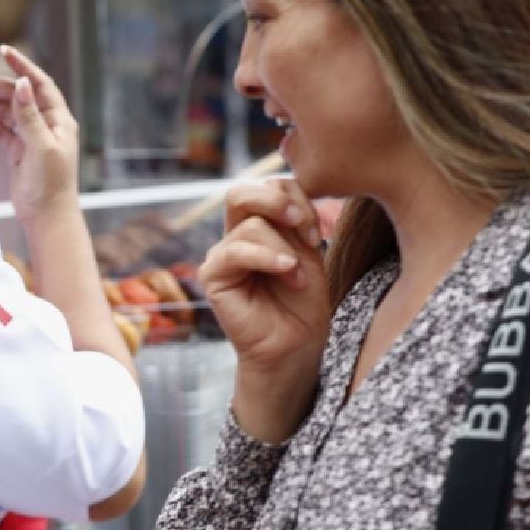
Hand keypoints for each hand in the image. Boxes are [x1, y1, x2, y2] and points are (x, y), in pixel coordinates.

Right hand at [0, 46, 79, 222]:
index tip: (5, 51)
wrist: (46, 218)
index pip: (40, 84)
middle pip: (19, 97)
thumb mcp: (41, 147)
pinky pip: (0, 129)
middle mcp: (46, 125)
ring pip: (6, 112)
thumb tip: (22, 84)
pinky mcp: (18, 151)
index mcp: (59, 120)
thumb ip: (29, 116)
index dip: (23, 66)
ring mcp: (30, 137)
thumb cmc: (51, 186)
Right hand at [202, 177, 330, 442]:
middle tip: (302, 223)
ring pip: (250, 225)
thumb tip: (292, 185)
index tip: (316, 228)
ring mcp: (222, 256)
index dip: (294, 197)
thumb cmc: (305, 301)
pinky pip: (234, 251)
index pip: (266, 188)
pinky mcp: (213, 277)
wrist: (296, 344)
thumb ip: (296, 220)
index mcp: (259, 226)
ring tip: (298, 273)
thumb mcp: (307, 251)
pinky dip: (265, 257)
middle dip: (276, 200)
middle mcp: (236, 236)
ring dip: (283, 247)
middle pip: (241, 191)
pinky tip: (287, 271)